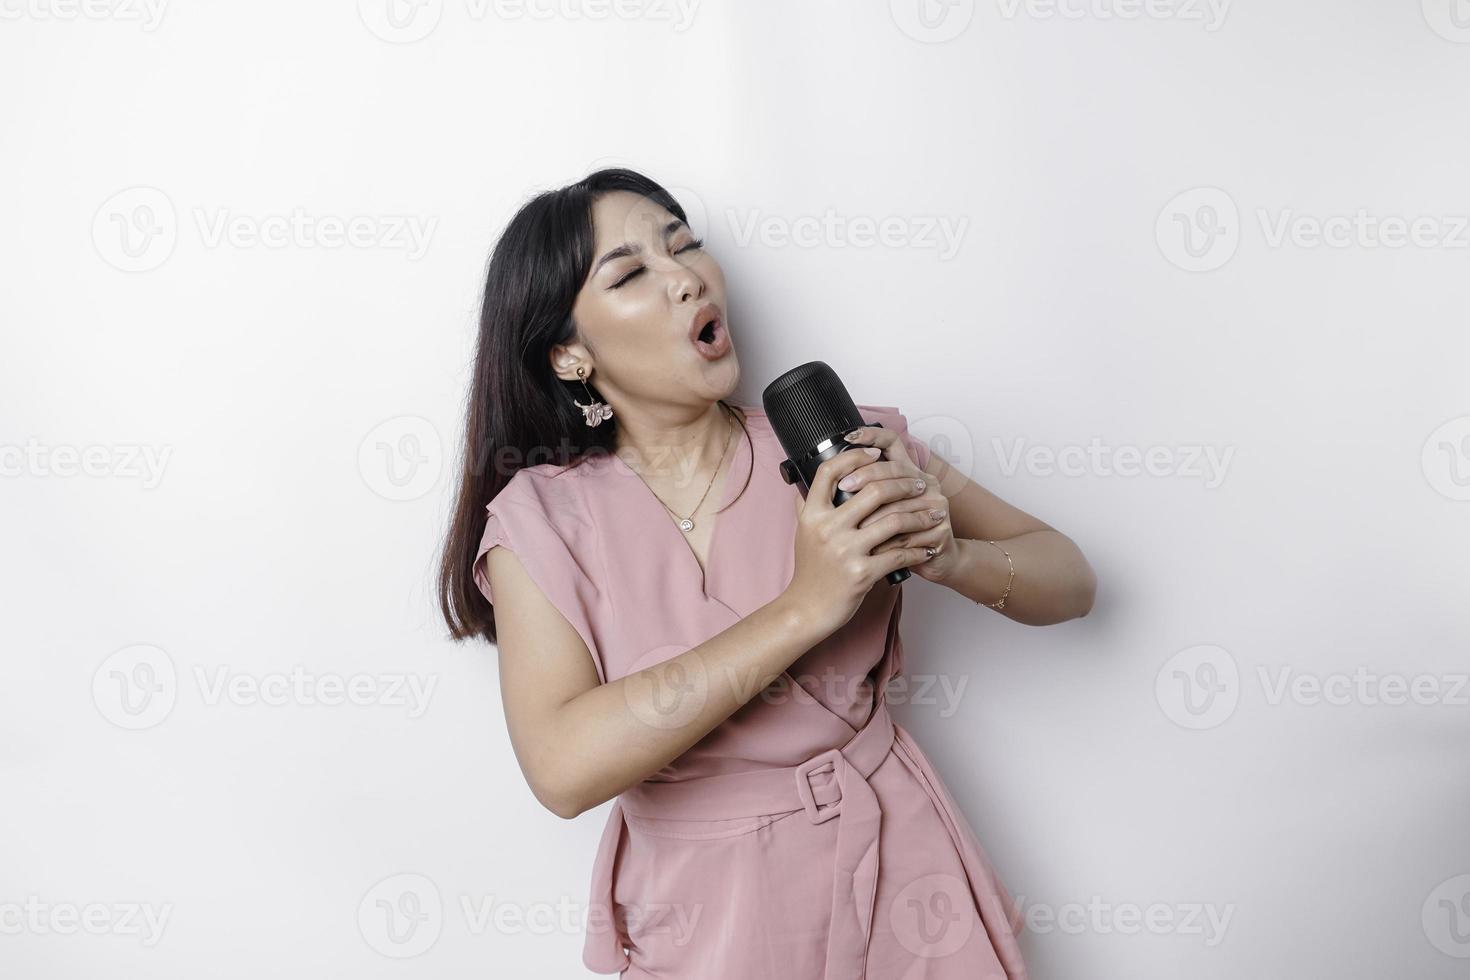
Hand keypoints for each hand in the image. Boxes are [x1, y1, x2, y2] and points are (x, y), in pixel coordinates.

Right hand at [779, 443, 939, 638]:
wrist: (806, 610)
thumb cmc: (809, 572)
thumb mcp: (802, 536)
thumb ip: (805, 511)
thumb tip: (802, 490)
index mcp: (813, 514)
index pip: (831, 471)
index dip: (855, 456)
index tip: (876, 452)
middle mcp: (827, 528)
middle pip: (873, 490)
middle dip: (904, 483)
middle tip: (919, 483)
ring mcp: (845, 551)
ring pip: (893, 521)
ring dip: (920, 515)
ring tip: (934, 512)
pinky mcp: (862, 573)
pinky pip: (900, 555)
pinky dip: (919, 549)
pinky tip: (928, 546)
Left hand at [839, 423, 957, 584]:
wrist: (933, 562)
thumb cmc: (898, 535)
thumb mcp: (877, 509)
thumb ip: (856, 492)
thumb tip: (818, 483)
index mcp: (908, 472)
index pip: (893, 443)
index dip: (873, 435)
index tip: (849, 437)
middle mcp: (926, 482)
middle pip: (894, 470)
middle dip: (866, 476)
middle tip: (844, 486)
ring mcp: (937, 505)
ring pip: (899, 506)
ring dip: (873, 517)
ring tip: (852, 526)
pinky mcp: (940, 531)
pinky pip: (908, 535)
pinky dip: (886, 544)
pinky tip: (871, 550)